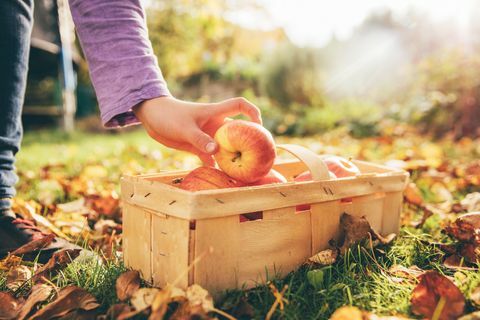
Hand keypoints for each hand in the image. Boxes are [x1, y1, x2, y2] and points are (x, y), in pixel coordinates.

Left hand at [133, 96, 261, 165]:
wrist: (152, 117)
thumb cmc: (169, 116)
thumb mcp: (185, 128)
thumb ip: (200, 139)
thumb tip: (217, 151)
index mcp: (215, 113)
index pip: (240, 105)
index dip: (253, 112)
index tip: (259, 125)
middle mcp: (215, 125)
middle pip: (238, 131)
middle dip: (248, 141)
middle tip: (258, 156)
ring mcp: (207, 136)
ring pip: (226, 147)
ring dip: (233, 157)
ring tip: (243, 171)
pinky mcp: (198, 146)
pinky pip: (211, 158)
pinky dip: (215, 166)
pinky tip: (220, 178)